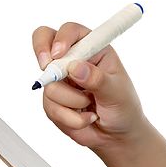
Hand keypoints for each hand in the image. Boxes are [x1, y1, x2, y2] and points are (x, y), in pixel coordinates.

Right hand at [31, 22, 147, 150]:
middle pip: (44, 40)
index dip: (61, 38)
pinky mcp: (53, 100)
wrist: (117, 135)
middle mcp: (74, 59)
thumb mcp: (117, 92)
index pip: (71, 31)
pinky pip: (50, 107)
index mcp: (94, 48)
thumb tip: (75, 67)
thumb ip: (97, 79)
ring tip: (90, 107)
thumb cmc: (123, 107)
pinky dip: (69, 117)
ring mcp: (61, 79)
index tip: (59, 54)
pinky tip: (84, 118)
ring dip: (72, 102)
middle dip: (42, 52)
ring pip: (49, 85)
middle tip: (46, 67)